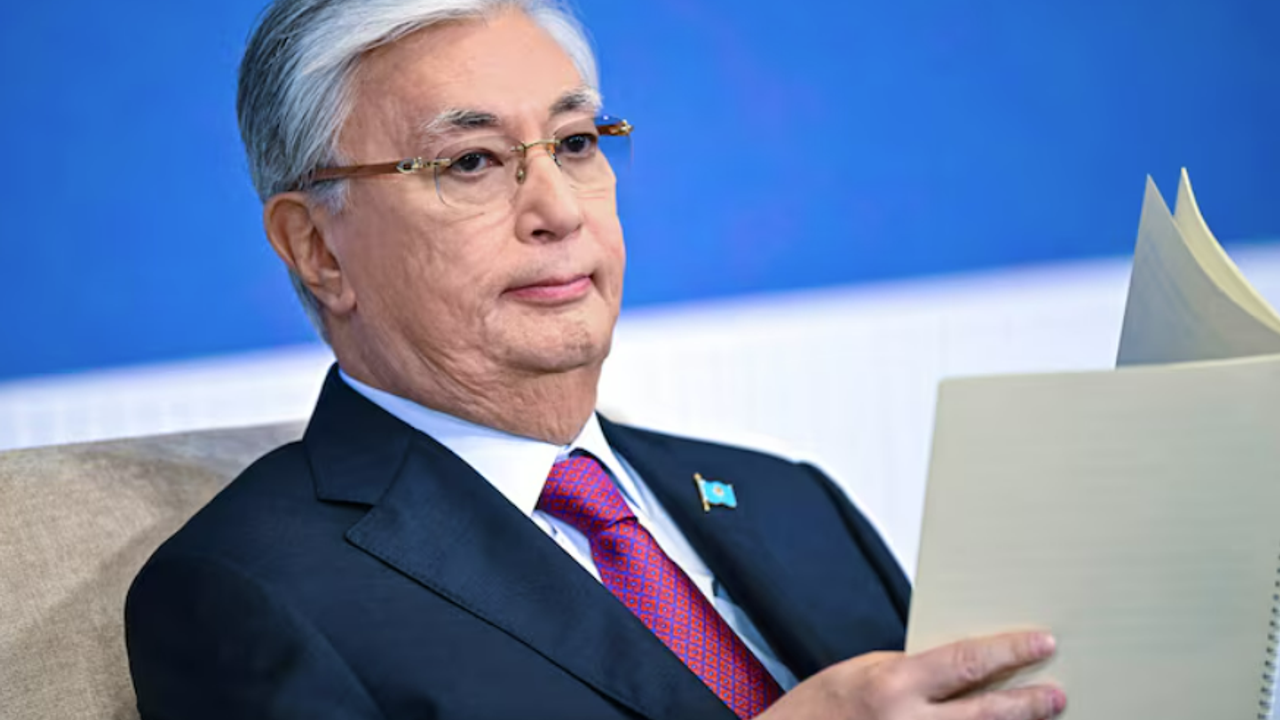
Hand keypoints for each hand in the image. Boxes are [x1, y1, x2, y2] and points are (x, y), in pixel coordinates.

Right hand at [757, 631, 1064, 719]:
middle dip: (1027, 704)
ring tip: (1040, 718)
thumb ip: (911, 671)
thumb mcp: (861, 672)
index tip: (1041, 642)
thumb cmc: (818, 710)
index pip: (966, 662)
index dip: (1009, 652)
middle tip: (1057, 695)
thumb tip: (963, 669)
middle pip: (986, 713)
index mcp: (892, 686)